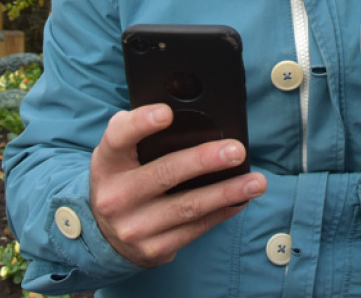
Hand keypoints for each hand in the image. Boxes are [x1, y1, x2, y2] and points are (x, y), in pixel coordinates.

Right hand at [89, 104, 266, 266]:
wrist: (105, 234)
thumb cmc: (124, 178)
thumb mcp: (121, 154)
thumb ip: (139, 131)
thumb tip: (183, 111)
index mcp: (107, 163)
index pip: (118, 137)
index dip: (141, 123)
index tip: (167, 112)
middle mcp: (115, 197)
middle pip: (165, 173)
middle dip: (204, 160)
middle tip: (236, 150)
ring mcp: (134, 227)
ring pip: (188, 206)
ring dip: (226, 192)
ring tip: (256, 181)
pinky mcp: (154, 249)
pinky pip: (196, 228)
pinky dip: (223, 212)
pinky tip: (241, 199)